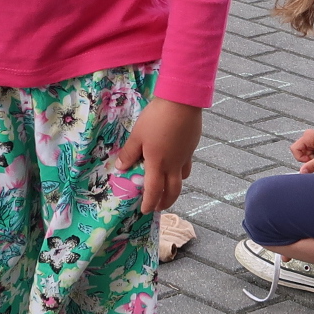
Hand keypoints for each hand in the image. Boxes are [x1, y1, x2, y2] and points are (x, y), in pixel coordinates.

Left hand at [112, 97, 202, 213]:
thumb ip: (129, 153)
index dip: (149, 202)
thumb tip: (121, 168)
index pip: (154, 190)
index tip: (145, 210)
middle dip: (166, 202)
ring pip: (182, 179)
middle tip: (159, 207)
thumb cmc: (156, 119)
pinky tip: (176, 163)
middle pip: (173, 191)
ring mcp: (185, 156)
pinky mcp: (192, 147)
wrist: (182, 103)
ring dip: (175, 188)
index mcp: (158, 163)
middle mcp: (173, 164)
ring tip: (168, 187)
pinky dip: (181, 171)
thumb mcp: (137, 135)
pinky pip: (187, 165)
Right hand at [290, 128, 313, 171]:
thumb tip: (302, 172)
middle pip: (299, 151)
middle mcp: (307, 135)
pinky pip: (308, 150)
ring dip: (311, 157)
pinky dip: (313, 155)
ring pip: (303, 152)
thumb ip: (312, 165)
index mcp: (307, 137)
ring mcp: (309, 137)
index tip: (310, 160)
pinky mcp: (312, 140)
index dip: (300, 157)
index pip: (294, 149)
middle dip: (307, 158)